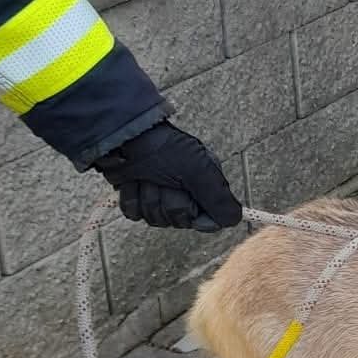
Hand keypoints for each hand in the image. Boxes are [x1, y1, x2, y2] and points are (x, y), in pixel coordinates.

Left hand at [91, 120, 243, 230]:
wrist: (123, 138)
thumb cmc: (162, 147)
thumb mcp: (199, 170)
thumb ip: (219, 198)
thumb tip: (234, 220)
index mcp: (204, 184)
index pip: (208, 219)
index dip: (195, 214)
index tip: (189, 200)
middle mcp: (184, 192)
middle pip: (179, 220)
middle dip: (168, 201)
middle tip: (164, 180)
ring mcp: (159, 196)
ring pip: (155, 218)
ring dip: (148, 197)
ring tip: (147, 176)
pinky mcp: (137, 198)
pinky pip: (135, 214)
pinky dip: (132, 198)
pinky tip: (133, 181)